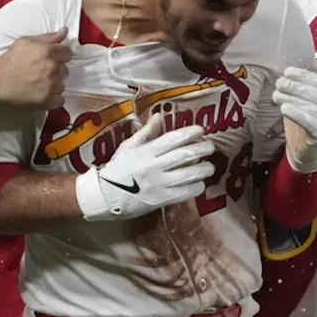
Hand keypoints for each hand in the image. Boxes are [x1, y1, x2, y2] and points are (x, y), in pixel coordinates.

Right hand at [0, 29, 71, 108]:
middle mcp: (53, 68)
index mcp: (49, 51)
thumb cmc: (10, 59)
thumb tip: (65, 31)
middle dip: (56, 70)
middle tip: (41, 72)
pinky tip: (42, 94)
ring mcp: (52, 85)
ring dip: (54, 85)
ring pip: (62, 85)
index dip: (60, 56)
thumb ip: (48, 37)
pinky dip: (53, 98)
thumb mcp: (26, 42)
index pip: (68, 54)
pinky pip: (60, 100)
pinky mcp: (48, 101)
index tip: (51, 59)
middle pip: (65, 70)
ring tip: (39, 84)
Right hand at [75, 116, 215, 221]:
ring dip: (204, 169)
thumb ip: (145, 132)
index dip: (190, 133)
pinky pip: (184, 193)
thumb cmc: (117, 168)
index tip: (201, 130)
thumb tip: (159, 116)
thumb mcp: (128, 146)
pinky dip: (196, 188)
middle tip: (211, 146)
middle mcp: (154, 166)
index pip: (173, 139)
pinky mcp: (161, 200)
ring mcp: (159, 184)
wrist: (104, 195)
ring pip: (189, 175)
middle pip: (185, 155)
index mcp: (146, 151)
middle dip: (202, 149)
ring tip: (210, 167)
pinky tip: (200, 184)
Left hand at [272, 67, 316, 172]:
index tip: (286, 72)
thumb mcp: (310, 98)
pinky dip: (294, 113)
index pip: (316, 79)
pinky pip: (306, 120)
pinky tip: (283, 109)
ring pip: (305, 104)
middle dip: (291, 86)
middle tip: (278, 84)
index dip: (300, 74)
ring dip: (287, 98)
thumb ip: (311, 82)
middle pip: (309, 91)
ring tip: (275, 96)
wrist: (312, 148)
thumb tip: (312, 62)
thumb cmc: (309, 118)